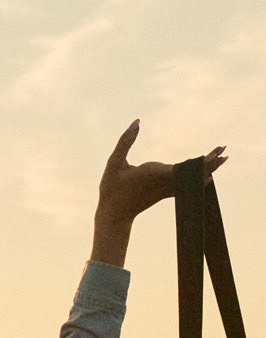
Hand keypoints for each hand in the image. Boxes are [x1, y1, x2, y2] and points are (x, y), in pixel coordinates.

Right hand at [91, 121, 226, 265]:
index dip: (201, 161)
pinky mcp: (165, 193)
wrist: (114, 216)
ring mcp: (165, 190)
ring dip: (207, 169)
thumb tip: (137, 121)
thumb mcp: (114, 163)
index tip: (217, 154)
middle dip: (210, 162)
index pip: (184, 167)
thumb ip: (125, 141)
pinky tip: (208, 174)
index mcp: (154, 174)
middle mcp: (164, 183)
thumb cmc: (112, 190)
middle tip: (225, 151)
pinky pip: (186, 185)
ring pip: (191, 179)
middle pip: (192, 173)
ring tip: (221, 158)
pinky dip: (198, 177)